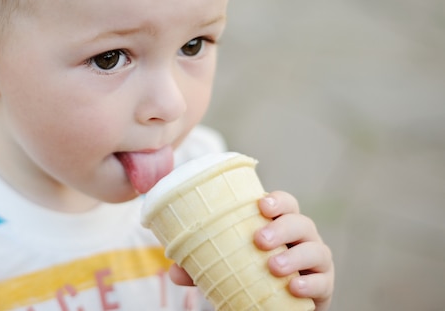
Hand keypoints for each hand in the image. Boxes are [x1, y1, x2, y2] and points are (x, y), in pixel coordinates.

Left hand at [169, 190, 333, 310]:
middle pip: (301, 221)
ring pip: (316, 249)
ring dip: (295, 256)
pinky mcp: (324, 284)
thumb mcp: (227, 266)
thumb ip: (203, 265)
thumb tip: (175, 269)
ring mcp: (315, 259)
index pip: (284, 203)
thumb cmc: (251, 274)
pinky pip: (324, 280)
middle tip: (259, 240)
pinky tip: (294, 287)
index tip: (260, 205)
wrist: (275, 304)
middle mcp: (301, 237)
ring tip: (273, 266)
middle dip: (282, 227)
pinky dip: (311, 283)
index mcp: (278, 224)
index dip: (276, 200)